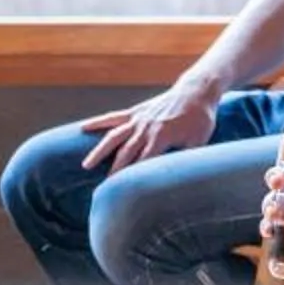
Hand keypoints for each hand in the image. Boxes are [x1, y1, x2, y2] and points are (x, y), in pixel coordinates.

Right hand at [79, 83, 220, 175]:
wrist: (196, 91)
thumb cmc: (200, 120)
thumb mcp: (198, 143)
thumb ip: (184, 159)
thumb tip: (177, 179)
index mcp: (161, 137)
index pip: (143, 162)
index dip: (132, 177)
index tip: (123, 192)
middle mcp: (146, 128)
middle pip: (125, 153)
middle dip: (114, 171)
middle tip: (104, 188)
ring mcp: (138, 119)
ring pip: (113, 136)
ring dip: (99, 151)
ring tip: (86, 165)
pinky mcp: (135, 111)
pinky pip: (113, 117)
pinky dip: (98, 122)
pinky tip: (83, 128)